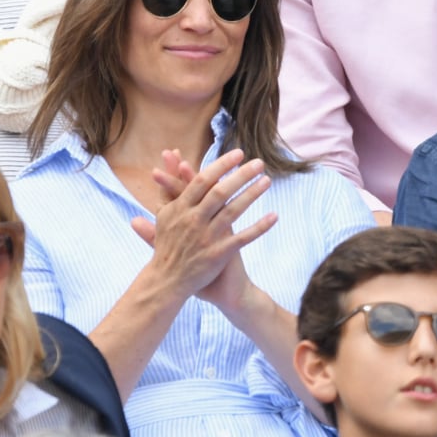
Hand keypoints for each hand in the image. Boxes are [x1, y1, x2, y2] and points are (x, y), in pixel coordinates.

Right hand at [130, 149, 275, 300]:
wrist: (167, 282)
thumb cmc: (166, 245)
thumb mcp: (162, 215)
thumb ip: (165, 190)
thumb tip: (161, 163)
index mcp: (180, 209)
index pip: (203, 180)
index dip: (221, 165)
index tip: (238, 154)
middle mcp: (193, 221)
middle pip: (220, 192)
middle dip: (241, 175)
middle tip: (259, 163)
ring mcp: (207, 238)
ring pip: (233, 211)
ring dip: (252, 194)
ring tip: (267, 181)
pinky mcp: (218, 254)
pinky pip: (243, 238)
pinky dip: (259, 227)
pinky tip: (275, 216)